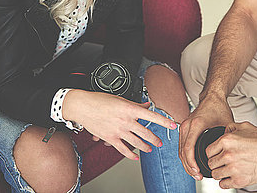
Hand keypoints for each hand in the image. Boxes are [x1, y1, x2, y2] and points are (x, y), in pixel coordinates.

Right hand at [62, 89, 176, 159]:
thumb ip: (135, 104)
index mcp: (130, 108)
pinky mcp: (110, 138)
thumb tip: (146, 105)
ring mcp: (118, 131)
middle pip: (145, 133)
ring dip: (145, 147)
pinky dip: (130, 155)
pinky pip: (123, 149)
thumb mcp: (120, 99)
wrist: (84, 106)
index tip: (173, 125)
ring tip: (150, 149)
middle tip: (160, 142)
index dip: (164, 121)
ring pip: (136, 142)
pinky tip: (134, 156)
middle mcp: (126, 120)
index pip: (152, 116)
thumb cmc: (100, 100)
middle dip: (155, 139)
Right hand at [178, 94, 233, 179]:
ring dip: (186, 163)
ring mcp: (184, 127)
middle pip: (182, 152)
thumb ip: (227, 137)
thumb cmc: (219, 107)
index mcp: (196, 124)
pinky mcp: (184, 129)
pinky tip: (192, 164)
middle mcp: (187, 125)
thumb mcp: (226, 123)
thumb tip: (228, 152)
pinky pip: (182, 146)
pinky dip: (185, 157)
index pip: (189, 148)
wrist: (212, 97)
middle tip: (198, 176)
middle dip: (189, 167)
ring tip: (196, 173)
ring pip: (180, 150)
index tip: (198, 172)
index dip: (192, 163)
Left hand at [206, 121, 256, 188]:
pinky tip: (231, 176)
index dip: (213, 153)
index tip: (217, 154)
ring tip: (227, 170)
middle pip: (211, 163)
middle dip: (216, 163)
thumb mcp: (245, 126)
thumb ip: (231, 128)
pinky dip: (226, 182)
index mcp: (227, 141)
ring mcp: (233, 169)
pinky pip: (223, 185)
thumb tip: (223, 132)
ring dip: (220, 173)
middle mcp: (228, 155)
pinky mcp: (240, 181)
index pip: (208, 151)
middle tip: (223, 162)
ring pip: (215, 175)